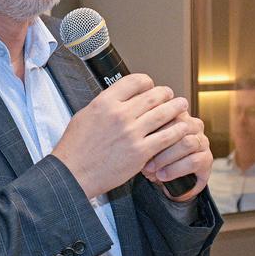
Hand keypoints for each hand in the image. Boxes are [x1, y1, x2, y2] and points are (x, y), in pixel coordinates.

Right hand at [51, 73, 190, 199]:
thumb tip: (119, 98)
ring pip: (164, 113)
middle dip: (166, 93)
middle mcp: (119, 114)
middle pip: (153, 95)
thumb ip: (104, 105)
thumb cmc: (75, 148)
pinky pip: (167, 136)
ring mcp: (131, 133)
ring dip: (177, 108)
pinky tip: (182, 129)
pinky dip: (177, 130)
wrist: (72, 174)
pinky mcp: (140, 152)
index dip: (147, 82)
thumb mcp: (84, 116)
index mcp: (104, 103)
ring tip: (182, 106)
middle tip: (171, 95)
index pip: (134, 81)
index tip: (150, 87)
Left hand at [143, 111, 211, 200]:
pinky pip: (194, 161)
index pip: (167, 112)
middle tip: (140, 157)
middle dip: (158, 143)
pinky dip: (175, 169)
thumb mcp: (143, 144)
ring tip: (150, 169)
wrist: (169, 182)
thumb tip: (128, 130)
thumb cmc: (153, 158)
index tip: (135, 139)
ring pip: (187, 143)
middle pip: (179, 126)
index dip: (151, 126)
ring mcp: (202, 141)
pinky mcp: (207, 159)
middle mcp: (193, 125)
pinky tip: (162, 175)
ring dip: (166, 157)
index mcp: (178, 115)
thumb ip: (141, 133)